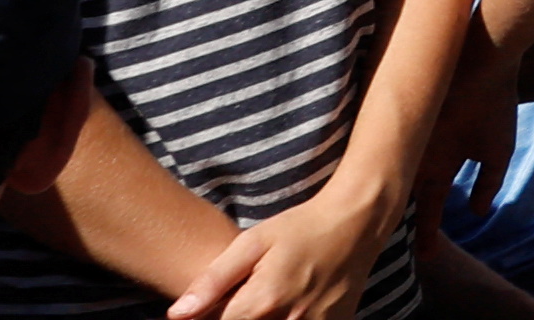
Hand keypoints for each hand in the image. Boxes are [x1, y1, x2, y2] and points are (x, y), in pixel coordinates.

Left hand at [169, 178, 390, 319]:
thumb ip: (212, 280)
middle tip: (247, 300)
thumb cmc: (300, 228)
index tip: (213, 308)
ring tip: (268, 301)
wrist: (358, 223)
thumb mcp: (253, 243)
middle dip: (240, 316)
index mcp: (262, 301)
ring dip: (264, 318)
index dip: (207, 319)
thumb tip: (175, 315)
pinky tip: (290, 306)